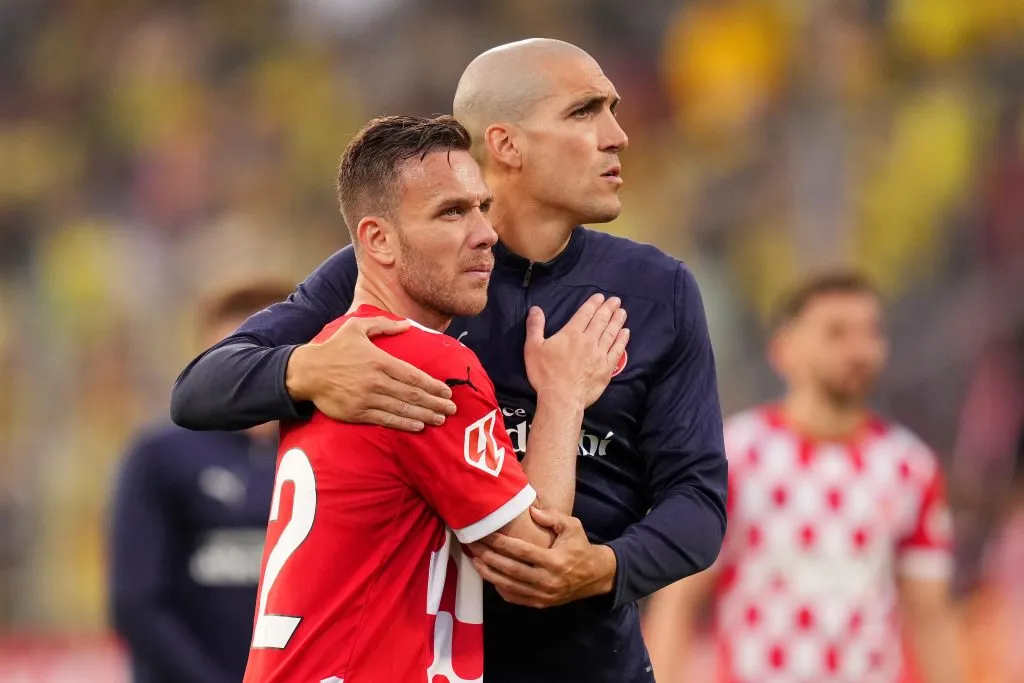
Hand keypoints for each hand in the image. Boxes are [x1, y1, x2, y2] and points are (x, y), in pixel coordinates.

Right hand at [285, 316, 456, 430]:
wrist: (307, 372)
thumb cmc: (334, 348)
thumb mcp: (356, 327)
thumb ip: (383, 325)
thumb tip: (408, 325)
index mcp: (379, 360)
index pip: (413, 376)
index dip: (433, 385)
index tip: (447, 392)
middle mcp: (376, 380)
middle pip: (412, 395)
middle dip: (435, 403)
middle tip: (452, 409)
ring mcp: (366, 398)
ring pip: (402, 409)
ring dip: (424, 415)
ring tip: (440, 419)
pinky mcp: (357, 413)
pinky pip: (385, 420)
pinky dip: (404, 424)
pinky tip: (418, 426)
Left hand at [469, 507, 616, 608]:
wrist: (594, 576)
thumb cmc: (580, 547)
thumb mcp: (572, 527)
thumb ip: (553, 517)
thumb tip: (531, 511)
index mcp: (555, 561)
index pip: (522, 551)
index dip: (502, 543)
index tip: (487, 535)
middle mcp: (547, 580)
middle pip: (511, 570)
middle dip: (489, 557)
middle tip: (474, 546)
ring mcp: (543, 595)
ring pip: (509, 586)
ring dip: (489, 574)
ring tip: (474, 561)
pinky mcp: (540, 604)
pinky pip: (514, 597)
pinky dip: (499, 587)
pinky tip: (489, 575)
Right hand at [525, 293, 628, 406]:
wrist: (562, 399)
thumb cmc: (545, 374)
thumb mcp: (533, 348)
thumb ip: (535, 327)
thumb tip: (535, 309)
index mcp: (572, 334)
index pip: (585, 314)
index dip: (593, 304)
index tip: (600, 297)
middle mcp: (588, 341)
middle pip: (601, 321)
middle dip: (608, 309)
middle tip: (616, 300)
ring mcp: (600, 354)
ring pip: (611, 333)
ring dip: (617, 321)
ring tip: (622, 312)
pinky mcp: (606, 368)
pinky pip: (617, 350)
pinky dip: (622, 340)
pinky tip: (626, 333)